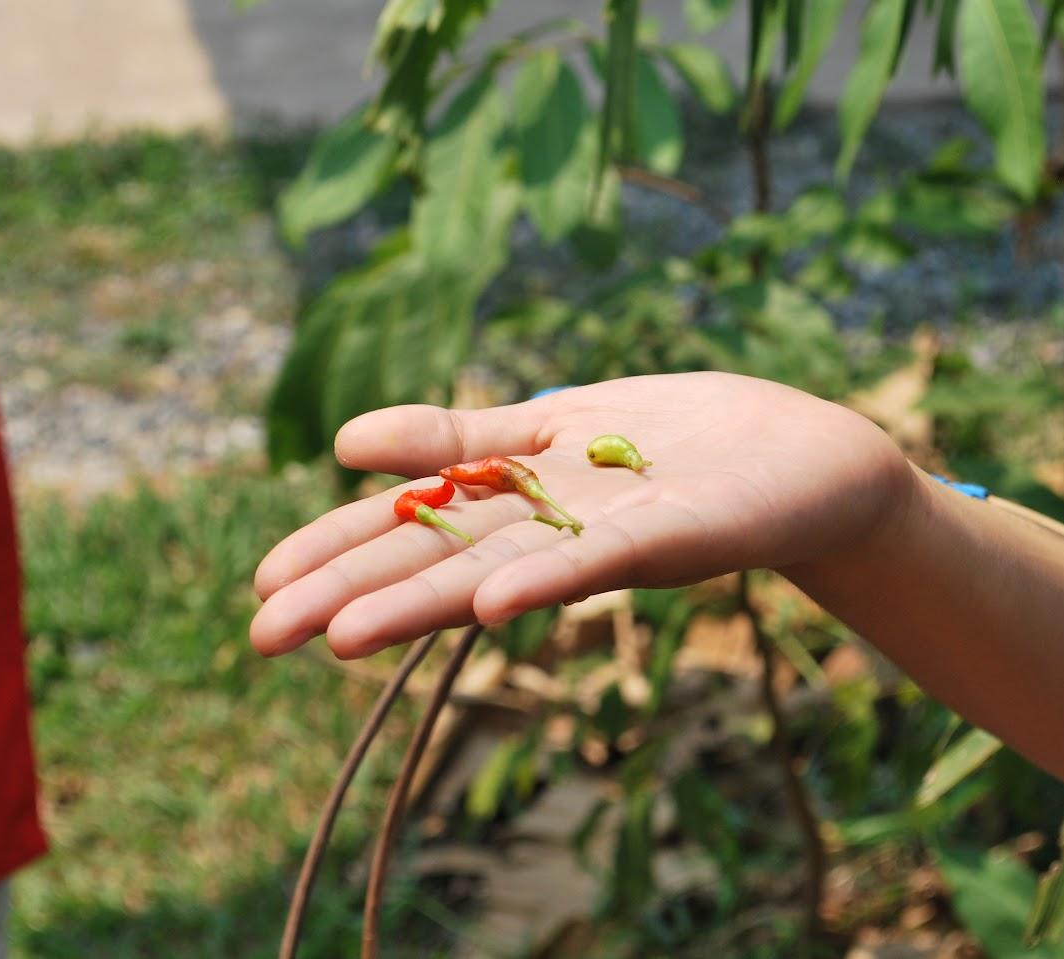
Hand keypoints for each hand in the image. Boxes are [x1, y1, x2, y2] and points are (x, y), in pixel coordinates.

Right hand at [251, 372, 911, 658]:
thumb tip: (338, 445)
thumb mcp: (551, 425)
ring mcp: (612, 537)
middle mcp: (553, 533)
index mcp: (519, 502)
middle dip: (353, 593)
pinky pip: (608, 559)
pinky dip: (551, 579)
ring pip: (507, 570)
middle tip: (264, 637)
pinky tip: (496, 601)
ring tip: (343, 634)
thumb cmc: (677, 444)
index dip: (337, 551)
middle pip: (442, 559)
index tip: (258, 589)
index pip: (412, 526)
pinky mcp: (681, 533)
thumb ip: (456, 434)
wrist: (805, 457)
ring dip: (427, 604)